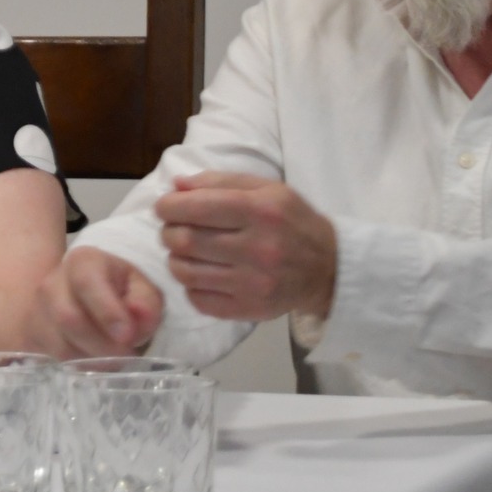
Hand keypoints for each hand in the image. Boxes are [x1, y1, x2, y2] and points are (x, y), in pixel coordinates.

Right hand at [28, 247, 165, 358]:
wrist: (93, 296)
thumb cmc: (121, 291)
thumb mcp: (143, 289)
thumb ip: (145, 302)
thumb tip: (139, 315)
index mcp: (82, 262)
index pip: (86, 282)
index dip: (106, 311)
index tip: (127, 335)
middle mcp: (52, 283)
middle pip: (67, 317)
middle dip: (101, 344)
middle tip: (126, 355)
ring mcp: (38, 311)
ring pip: (59, 344)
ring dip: (92, 359)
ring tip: (114, 358)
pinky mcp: (33, 336)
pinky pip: (53, 359)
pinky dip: (79, 366)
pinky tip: (96, 359)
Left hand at [154, 172, 337, 322]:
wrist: (327, 269)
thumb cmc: (292, 221)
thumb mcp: (267, 189)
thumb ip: (220, 182)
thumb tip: (176, 186)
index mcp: (261, 211)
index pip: (198, 207)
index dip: (169, 206)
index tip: (164, 207)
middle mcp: (257, 248)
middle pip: (186, 241)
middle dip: (168, 232)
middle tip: (172, 229)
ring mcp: (253, 284)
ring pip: (187, 273)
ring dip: (174, 260)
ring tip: (182, 252)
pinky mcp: (249, 309)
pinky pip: (199, 300)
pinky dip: (190, 287)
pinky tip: (200, 275)